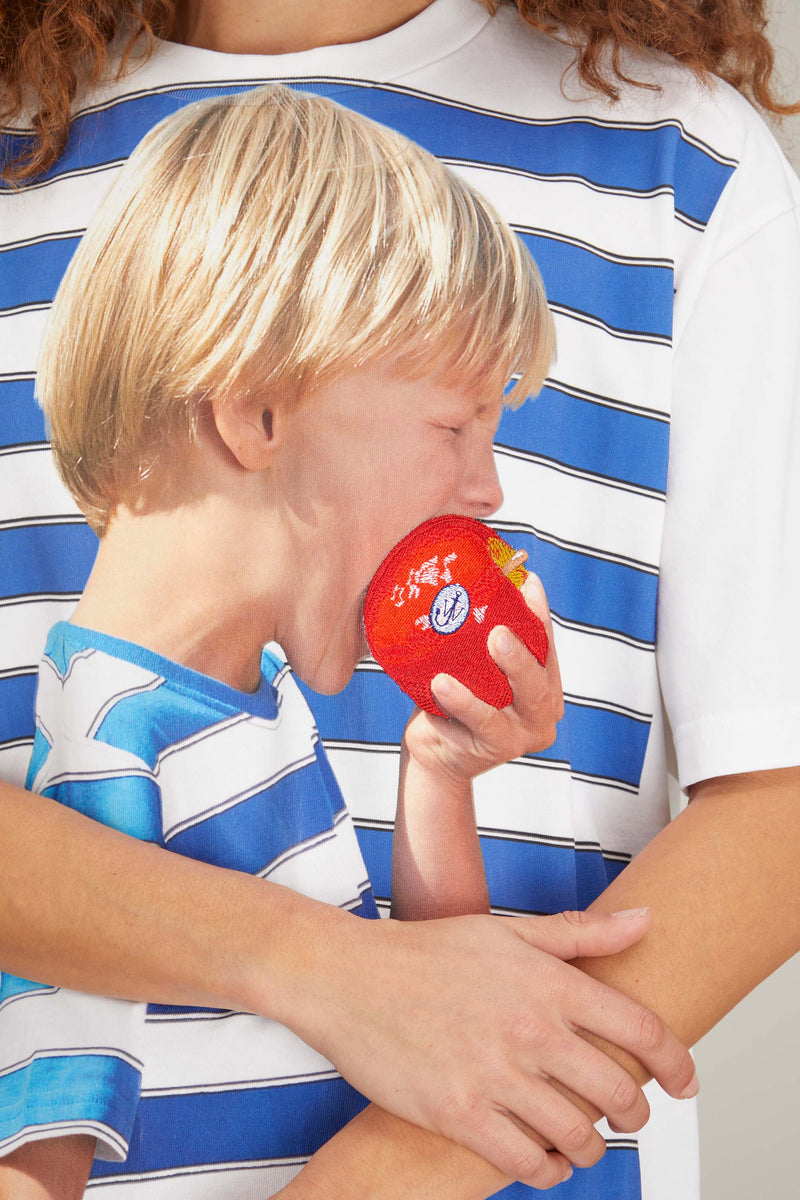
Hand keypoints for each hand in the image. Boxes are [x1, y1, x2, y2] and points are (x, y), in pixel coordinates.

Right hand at [296, 906, 697, 1187]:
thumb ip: (581, 933)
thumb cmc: (426, 951)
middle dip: (635, 1114)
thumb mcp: (507, 931)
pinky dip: (548, 1171)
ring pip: (578, 1136)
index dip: (677, 1064)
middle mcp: (530, 1029)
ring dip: (592, 1148)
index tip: (686, 1082)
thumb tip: (646, 921)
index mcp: (547, 981)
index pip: (641, 1030)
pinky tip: (547, 1161)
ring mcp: (495, 1075)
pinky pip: (527, 1164)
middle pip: (618, 1093)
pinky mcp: (459, 1114)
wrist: (349, 977)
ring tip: (585, 1142)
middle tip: (630, 1117)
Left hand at [402, 572, 563, 782]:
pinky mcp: (494, 752)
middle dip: (520, 657)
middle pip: (537, 683)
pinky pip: (478, 727)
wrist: (436, 752)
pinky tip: (438, 689)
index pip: (546, 647)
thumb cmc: (456, 699)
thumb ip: (481, 633)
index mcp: (544, 684)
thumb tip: (477, 573)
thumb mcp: (473, 664)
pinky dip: (459, 707)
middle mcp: (542, 712)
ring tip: (445, 679)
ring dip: (478, 691)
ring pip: (506, 711)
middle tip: (498, 634)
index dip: (539, 615)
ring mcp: (520, 736)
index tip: (527, 582)